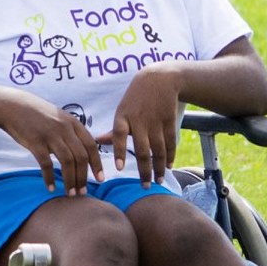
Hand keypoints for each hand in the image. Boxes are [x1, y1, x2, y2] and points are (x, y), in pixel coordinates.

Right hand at [0, 91, 101, 193]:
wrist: (14, 107)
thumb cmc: (38, 115)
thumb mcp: (60, 118)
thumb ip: (72, 133)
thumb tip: (83, 152)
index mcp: (73, 123)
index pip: (91, 146)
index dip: (97, 164)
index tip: (100, 179)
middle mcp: (64, 128)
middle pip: (81, 157)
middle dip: (84, 177)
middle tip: (83, 192)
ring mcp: (50, 135)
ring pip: (67, 162)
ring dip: (70, 180)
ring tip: (70, 194)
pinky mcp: (35, 142)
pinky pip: (46, 164)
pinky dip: (50, 178)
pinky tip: (51, 187)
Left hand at [105, 67, 181, 184]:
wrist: (159, 78)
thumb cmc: (136, 99)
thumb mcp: (122, 110)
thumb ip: (113, 131)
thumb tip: (96, 142)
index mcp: (123, 117)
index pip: (119, 135)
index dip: (119, 151)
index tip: (118, 168)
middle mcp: (139, 120)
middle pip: (142, 149)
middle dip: (144, 170)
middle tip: (145, 186)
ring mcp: (155, 121)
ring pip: (158, 149)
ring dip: (159, 167)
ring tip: (159, 180)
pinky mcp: (169, 121)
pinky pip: (170, 143)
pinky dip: (170, 156)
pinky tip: (168, 166)